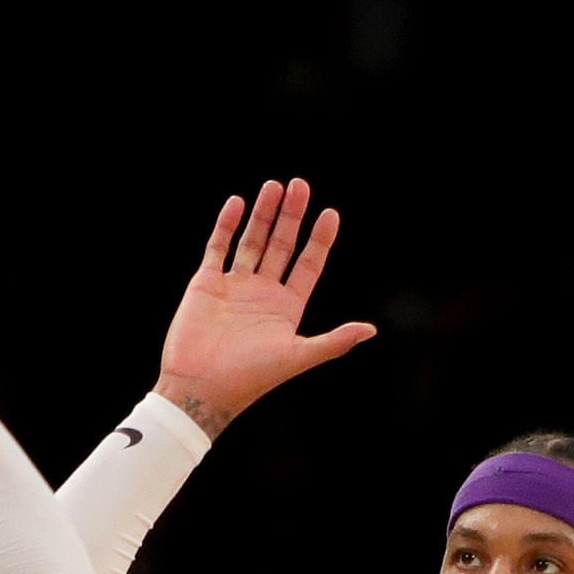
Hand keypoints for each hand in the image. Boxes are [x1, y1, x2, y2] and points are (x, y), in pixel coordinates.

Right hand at [150, 179, 373, 437]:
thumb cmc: (251, 378)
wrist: (202, 387)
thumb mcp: (298, 357)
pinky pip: (218, 247)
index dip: (320, 240)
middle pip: (281, 246)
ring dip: (262, 214)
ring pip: (251, 241)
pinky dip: (227, 225)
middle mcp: (262, 294)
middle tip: (300, 186)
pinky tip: (237, 202)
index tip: (329, 214)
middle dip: (291, 217)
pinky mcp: (206, 284)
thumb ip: (334, 341)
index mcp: (286, 308)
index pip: (308, 265)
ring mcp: (234, 286)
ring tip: (274, 186)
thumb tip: (370, 330)